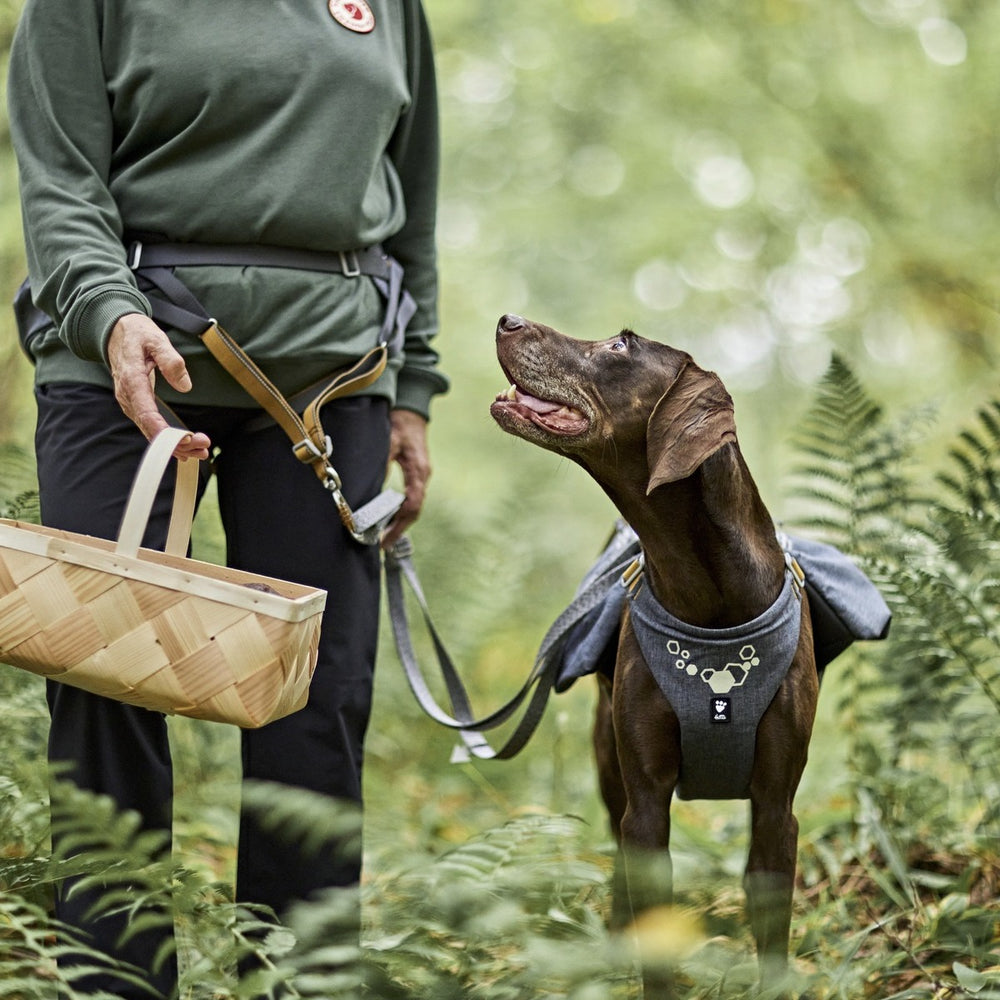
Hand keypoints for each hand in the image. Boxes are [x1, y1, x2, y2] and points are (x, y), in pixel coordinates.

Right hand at [106, 313, 210, 459]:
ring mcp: (130, 403)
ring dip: (175, 444)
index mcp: (132, 380)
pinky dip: (167, 439)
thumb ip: (170, 359)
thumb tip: (185, 385)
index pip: (146, 412)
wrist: (116, 331)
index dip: (163, 431)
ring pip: (150, 431)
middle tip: (204, 447)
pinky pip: (150, 426)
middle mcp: (127, 396)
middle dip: (177, 442)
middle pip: (150, 428)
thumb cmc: (138, 334)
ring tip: (201, 451)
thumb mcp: (156, 339)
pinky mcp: (136, 405)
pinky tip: (185, 447)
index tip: (183, 441)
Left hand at [382, 408, 430, 548]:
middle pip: (414, 511)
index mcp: (418, 471)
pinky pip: (410, 498)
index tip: (385, 538)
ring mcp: (420, 477)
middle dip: (399, 529)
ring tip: (382, 535)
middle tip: (382, 544)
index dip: (399, 525)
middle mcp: (422, 477)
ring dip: (398, 521)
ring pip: (412, 506)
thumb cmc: (400, 424)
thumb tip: (371, 485)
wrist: (411, 412)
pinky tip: (387, 516)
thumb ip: (383, 461)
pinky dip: (399, 510)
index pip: (412, 505)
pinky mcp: (415, 475)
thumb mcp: (389, 439)